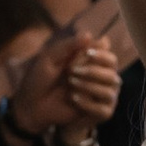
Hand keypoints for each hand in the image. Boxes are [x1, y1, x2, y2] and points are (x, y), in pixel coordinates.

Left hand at [8, 24, 121, 138]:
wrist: (32, 105)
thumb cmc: (40, 79)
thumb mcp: (49, 58)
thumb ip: (68, 46)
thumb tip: (89, 34)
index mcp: (87, 58)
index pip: (106, 48)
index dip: (98, 50)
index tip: (84, 53)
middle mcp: (97, 73)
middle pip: (113, 63)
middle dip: (94, 66)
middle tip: (71, 70)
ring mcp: (99, 92)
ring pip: (112, 83)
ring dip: (90, 83)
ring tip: (70, 83)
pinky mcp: (97, 111)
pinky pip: (104, 107)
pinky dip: (88, 102)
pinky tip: (72, 99)